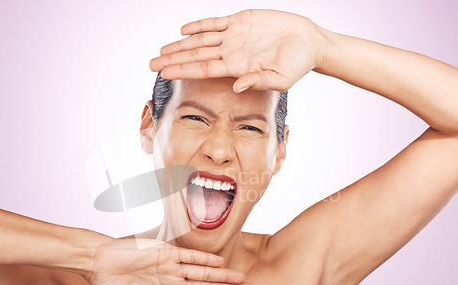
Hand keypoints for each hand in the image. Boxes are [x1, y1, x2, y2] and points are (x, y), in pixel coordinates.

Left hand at [149, 9, 324, 91]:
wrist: (309, 43)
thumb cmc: (297, 65)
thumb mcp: (280, 78)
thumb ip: (258, 81)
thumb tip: (237, 87)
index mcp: (236, 68)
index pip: (203, 69)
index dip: (183, 70)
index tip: (164, 73)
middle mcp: (230, 53)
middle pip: (195, 55)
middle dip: (173, 59)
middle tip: (151, 64)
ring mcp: (234, 36)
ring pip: (200, 39)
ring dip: (180, 44)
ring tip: (162, 50)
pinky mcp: (241, 20)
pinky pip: (215, 22)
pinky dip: (199, 24)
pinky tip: (184, 30)